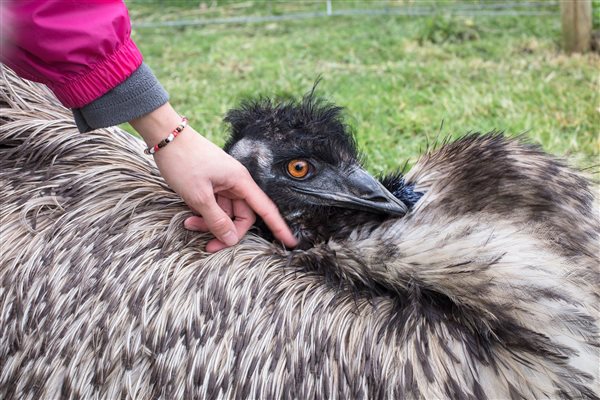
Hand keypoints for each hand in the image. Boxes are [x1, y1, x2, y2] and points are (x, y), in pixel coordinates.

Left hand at [131, 103, 297, 251]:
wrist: (166, 136)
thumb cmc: (183, 161)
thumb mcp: (198, 196)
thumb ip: (216, 220)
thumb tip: (231, 239)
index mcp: (240, 181)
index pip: (265, 209)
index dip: (279, 227)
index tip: (291, 242)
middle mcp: (236, 182)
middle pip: (242, 216)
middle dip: (226, 231)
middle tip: (207, 245)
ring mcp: (223, 183)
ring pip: (225, 213)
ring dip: (210, 223)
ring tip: (189, 223)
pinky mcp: (211, 183)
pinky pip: (215, 205)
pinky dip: (204, 214)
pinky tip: (189, 215)